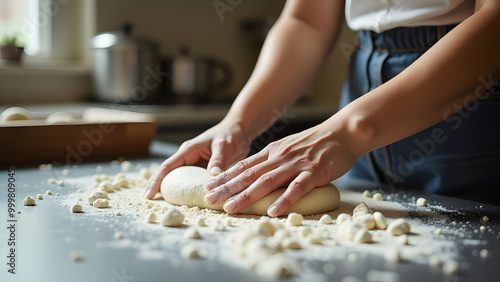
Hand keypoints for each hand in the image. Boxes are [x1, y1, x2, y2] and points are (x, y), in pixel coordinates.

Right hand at [144, 120, 250, 198]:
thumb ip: (218, 160)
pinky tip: (183, 202)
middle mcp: (188, 158)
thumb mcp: (224, 146)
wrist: (239, 131)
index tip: (148, 194)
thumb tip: (212, 176)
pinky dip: (186, 191)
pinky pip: (192, 182)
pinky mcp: (202, 170)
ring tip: (160, 205)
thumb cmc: (230, 134)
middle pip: (168, 174)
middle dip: (157, 186)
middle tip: (148, 202)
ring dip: (170, 190)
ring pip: (179, 179)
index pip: (167, 167)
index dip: (156, 181)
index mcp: (188, 150)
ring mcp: (194, 164)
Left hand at [204, 122, 358, 216]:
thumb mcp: (288, 147)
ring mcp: (296, 164)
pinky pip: (297, 188)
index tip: (208, 188)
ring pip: (266, 181)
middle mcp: (279, 156)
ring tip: (230, 208)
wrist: (344, 131)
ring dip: (246, 196)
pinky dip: (284, 200)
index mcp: (272, 151)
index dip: (224, 178)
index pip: (243, 166)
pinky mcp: (314, 172)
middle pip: (248, 175)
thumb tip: (254, 175)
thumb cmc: (316, 142)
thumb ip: (272, 160)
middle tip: (208, 200)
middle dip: (226, 188)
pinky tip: (273, 211)